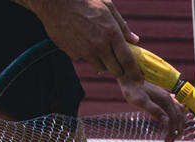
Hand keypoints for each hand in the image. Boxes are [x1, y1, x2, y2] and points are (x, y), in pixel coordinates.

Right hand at [18, 0, 142, 80]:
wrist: (55, 1)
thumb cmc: (84, 0)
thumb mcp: (107, 7)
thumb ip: (122, 26)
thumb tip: (135, 40)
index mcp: (111, 33)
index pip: (128, 60)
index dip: (135, 73)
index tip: (139, 80)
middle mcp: (100, 45)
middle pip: (116, 71)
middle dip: (120, 70)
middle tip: (118, 63)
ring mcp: (86, 51)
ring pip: (100, 68)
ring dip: (103, 62)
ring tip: (97, 46)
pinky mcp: (73, 53)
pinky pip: (84, 60)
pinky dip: (86, 55)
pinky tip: (81, 40)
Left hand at [118, 79, 187, 141]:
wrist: (129, 78)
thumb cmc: (133, 90)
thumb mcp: (141, 102)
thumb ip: (154, 110)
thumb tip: (167, 121)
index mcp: (165, 100)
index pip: (174, 119)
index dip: (173, 131)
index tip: (168, 141)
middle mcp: (169, 99)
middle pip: (179, 118)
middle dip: (176, 131)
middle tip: (169, 141)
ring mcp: (168, 98)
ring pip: (180, 114)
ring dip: (178, 125)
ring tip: (172, 135)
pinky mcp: (164, 99)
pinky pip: (176, 109)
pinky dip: (177, 118)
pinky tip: (172, 123)